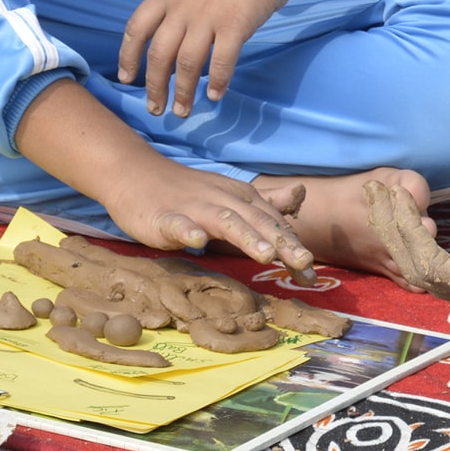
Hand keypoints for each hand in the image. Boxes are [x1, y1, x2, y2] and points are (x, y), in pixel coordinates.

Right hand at [102, 165, 315, 277]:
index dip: (293, 246)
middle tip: (306, 265)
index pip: (272, 223)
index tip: (312, 275)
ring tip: (266, 256)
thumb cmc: (186, 192)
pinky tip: (197, 242)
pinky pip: (178, 224)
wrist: (137, 175)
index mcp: (239, 198)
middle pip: (257, 221)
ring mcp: (193, 208)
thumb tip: (300, 195)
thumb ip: (264, 201)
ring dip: (247, 237)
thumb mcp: (230, 194)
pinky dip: (188, 232)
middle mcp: (222, 200)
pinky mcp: (165, 217)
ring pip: (224, 221)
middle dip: (282, 243)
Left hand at [119, 0, 303, 116]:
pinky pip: (222, 62)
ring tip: (182, 112)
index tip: (126, 79)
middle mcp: (182, 5)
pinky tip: (215, 97)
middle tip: (155, 109)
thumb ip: (179, 3)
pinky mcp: (236, 24)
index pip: (136, 28)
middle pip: (158, 54)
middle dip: (154, 86)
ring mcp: (209, 15)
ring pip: (187, 64)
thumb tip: (172, 37)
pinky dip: (217, 83)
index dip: (128, 56)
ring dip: (183, 93)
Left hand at [364, 178, 449, 322]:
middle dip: (394, 230)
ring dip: (407, 233)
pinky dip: (430, 237)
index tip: (386, 197)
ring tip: (386, 194)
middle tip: (371, 185)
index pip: (437, 270)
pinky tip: (425, 218)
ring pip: (437, 267)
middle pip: (426, 269)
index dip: (406, 236)